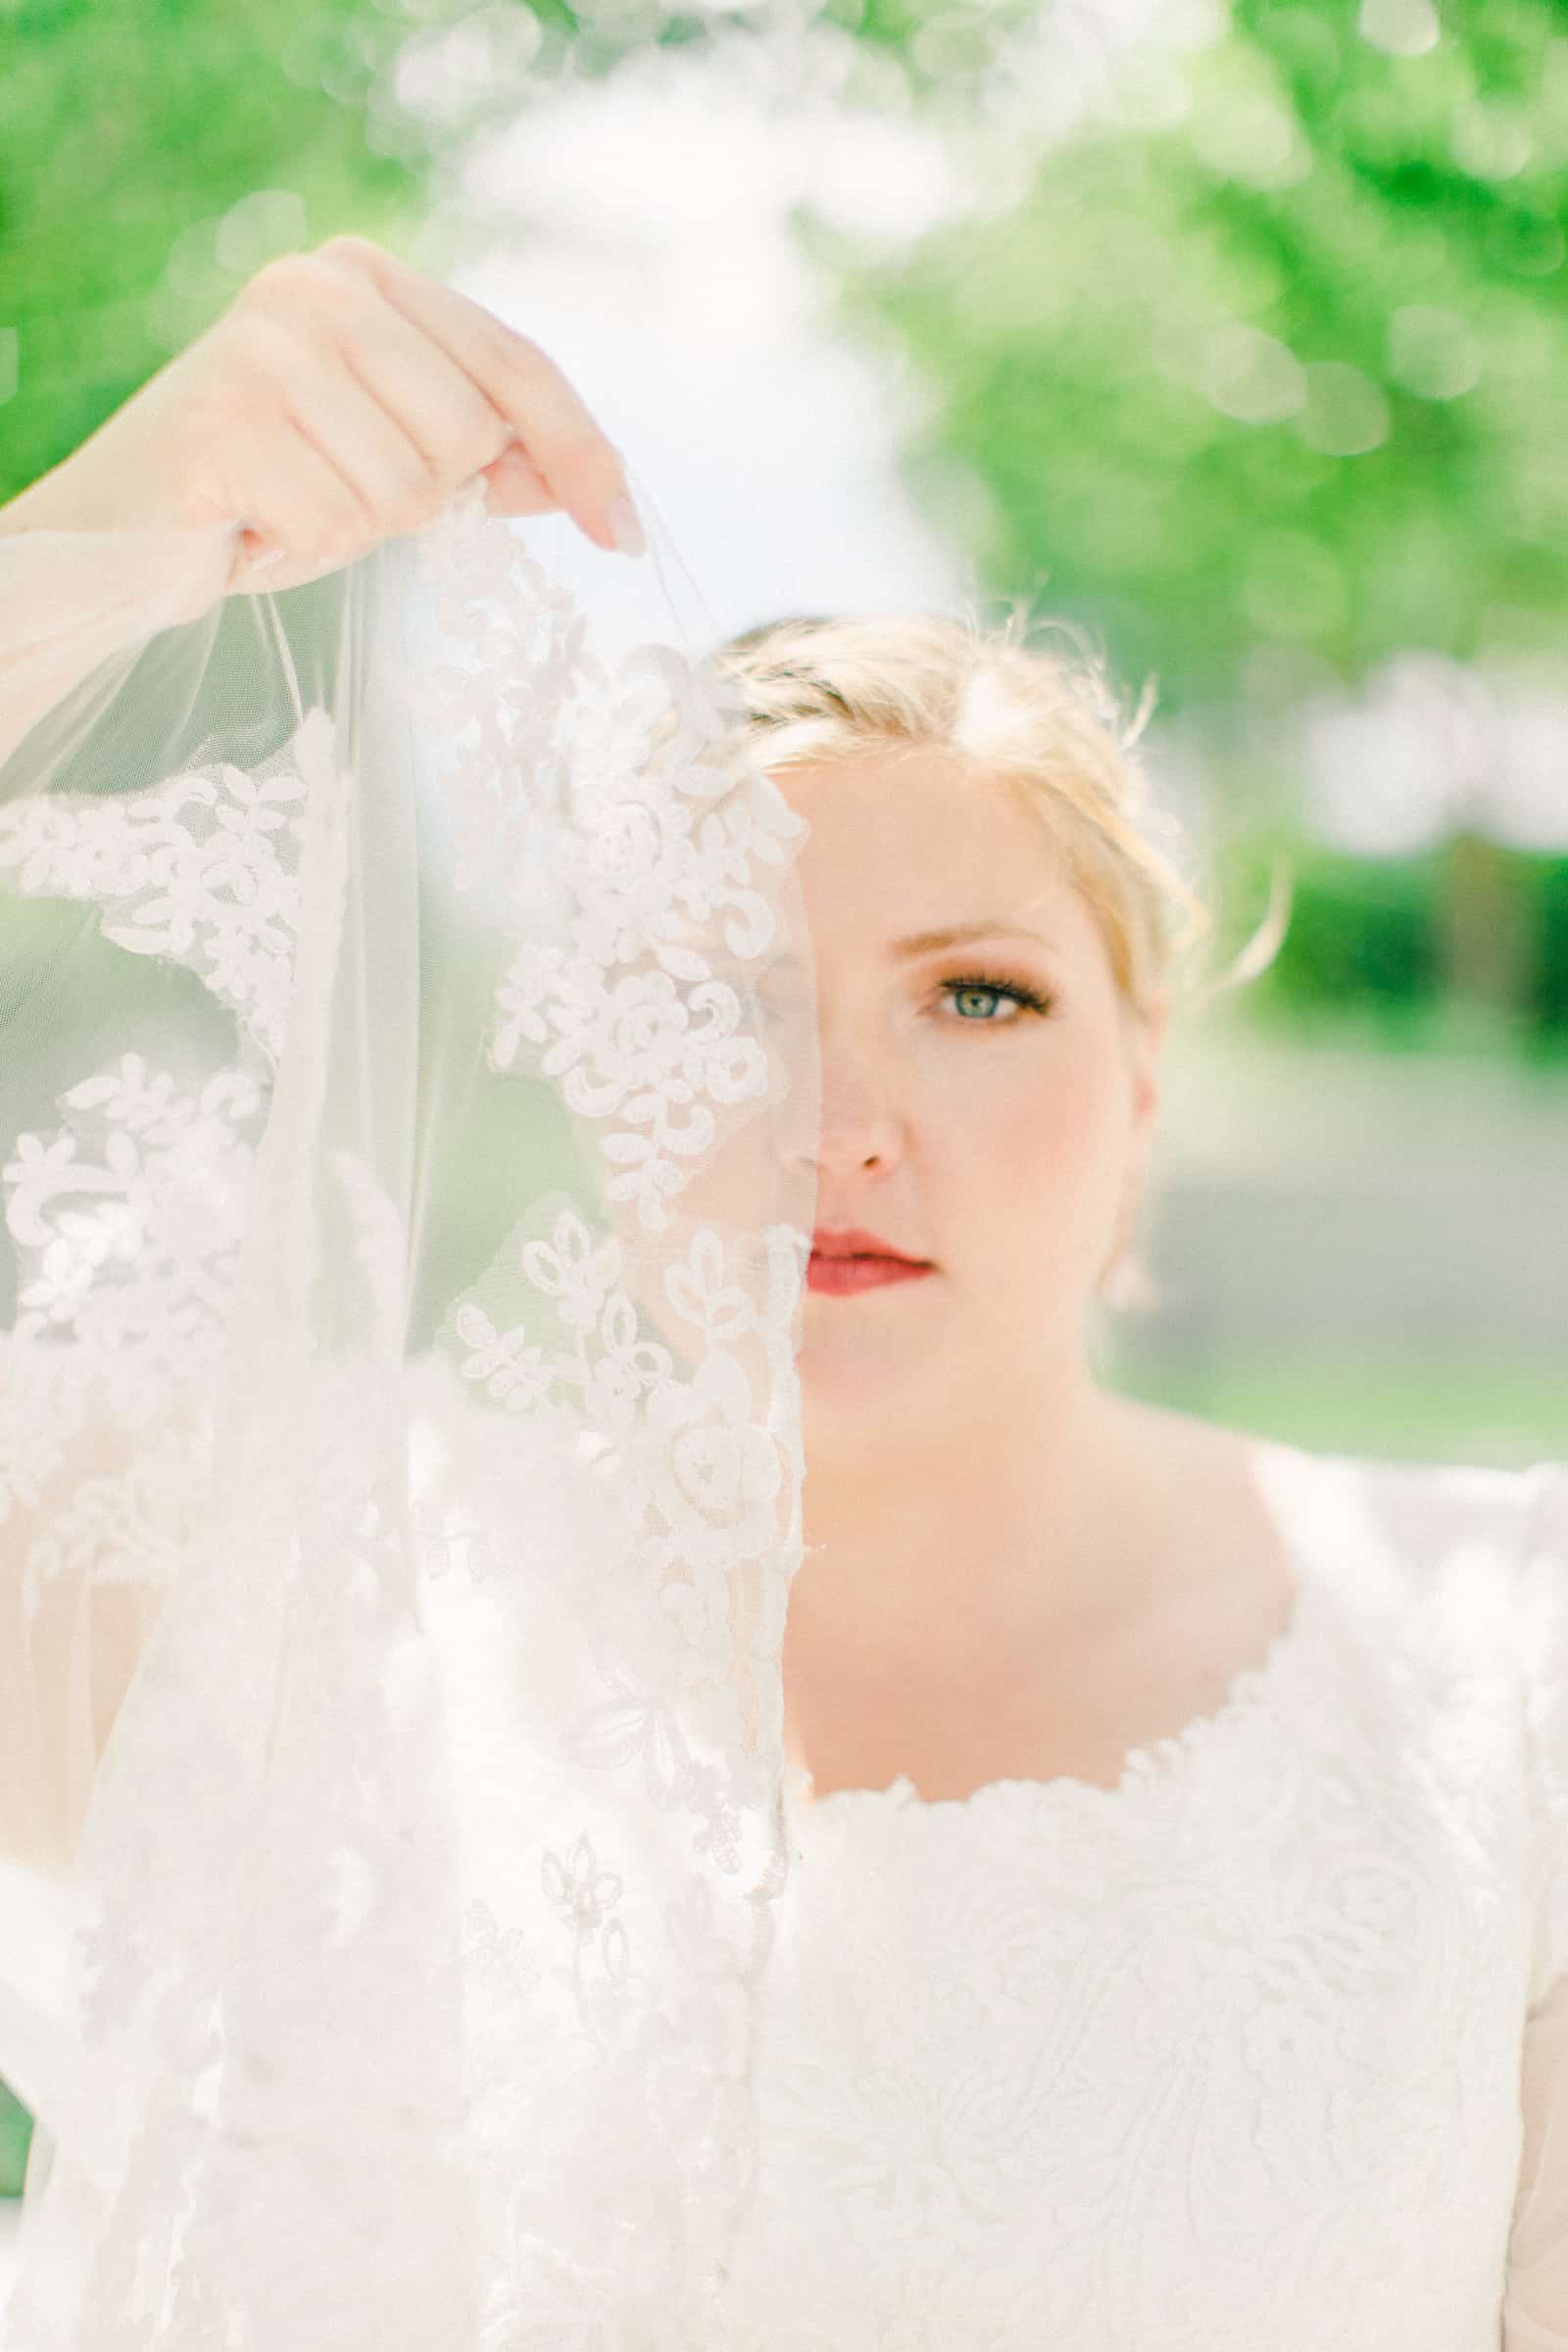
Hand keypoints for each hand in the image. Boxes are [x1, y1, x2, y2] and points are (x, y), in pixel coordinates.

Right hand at [0, 233, 644, 594]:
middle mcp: (320, 286)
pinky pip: (338, 524)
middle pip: (470, 436)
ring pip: (408, 489)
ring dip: (356, 525)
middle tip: (339, 488)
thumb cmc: (271, 492)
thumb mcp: (397, 466)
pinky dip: (301, 547)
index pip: (517, 365)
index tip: (625, 533)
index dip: (583, 453)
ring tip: (293, 502)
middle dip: (423, 497)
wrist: (128, 526)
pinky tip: (254, 521)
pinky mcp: (228, 416)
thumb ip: (492, 461)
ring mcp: (269, 343)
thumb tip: (600, 486)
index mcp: (371, 276)